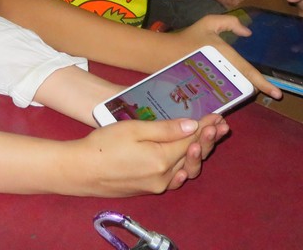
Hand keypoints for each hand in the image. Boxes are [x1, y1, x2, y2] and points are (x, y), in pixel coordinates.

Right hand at [68, 115, 228, 195]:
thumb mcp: (134, 129)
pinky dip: (185, 167)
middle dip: (208, 138)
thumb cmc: (104, 145)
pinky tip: (188, 161)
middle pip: (193, 154)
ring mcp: (157, 185)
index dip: (205, 125)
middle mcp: (164, 175)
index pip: (191, 139)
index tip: (216, 114)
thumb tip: (192, 126)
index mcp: (161, 158)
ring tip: (210, 138)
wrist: (82, 171)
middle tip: (220, 124)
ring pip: (186, 167)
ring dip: (200, 152)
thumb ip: (165, 129)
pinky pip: (174, 178)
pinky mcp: (149, 188)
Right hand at [175, 15, 281, 98]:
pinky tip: (232, 90)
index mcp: (225, 55)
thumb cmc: (189, 37)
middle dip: (255, 87)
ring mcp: (215, 83)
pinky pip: (225, 94)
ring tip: (247, 85)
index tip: (278, 94)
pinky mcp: (208, 88)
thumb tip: (248, 32)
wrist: (166, 54)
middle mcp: (222, 71)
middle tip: (260, 84)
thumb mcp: (209, 22)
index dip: (264, 84)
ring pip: (237, 92)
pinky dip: (232, 93)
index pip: (248, 72)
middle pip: (245, 86)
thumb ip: (230, 22)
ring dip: (244, 90)